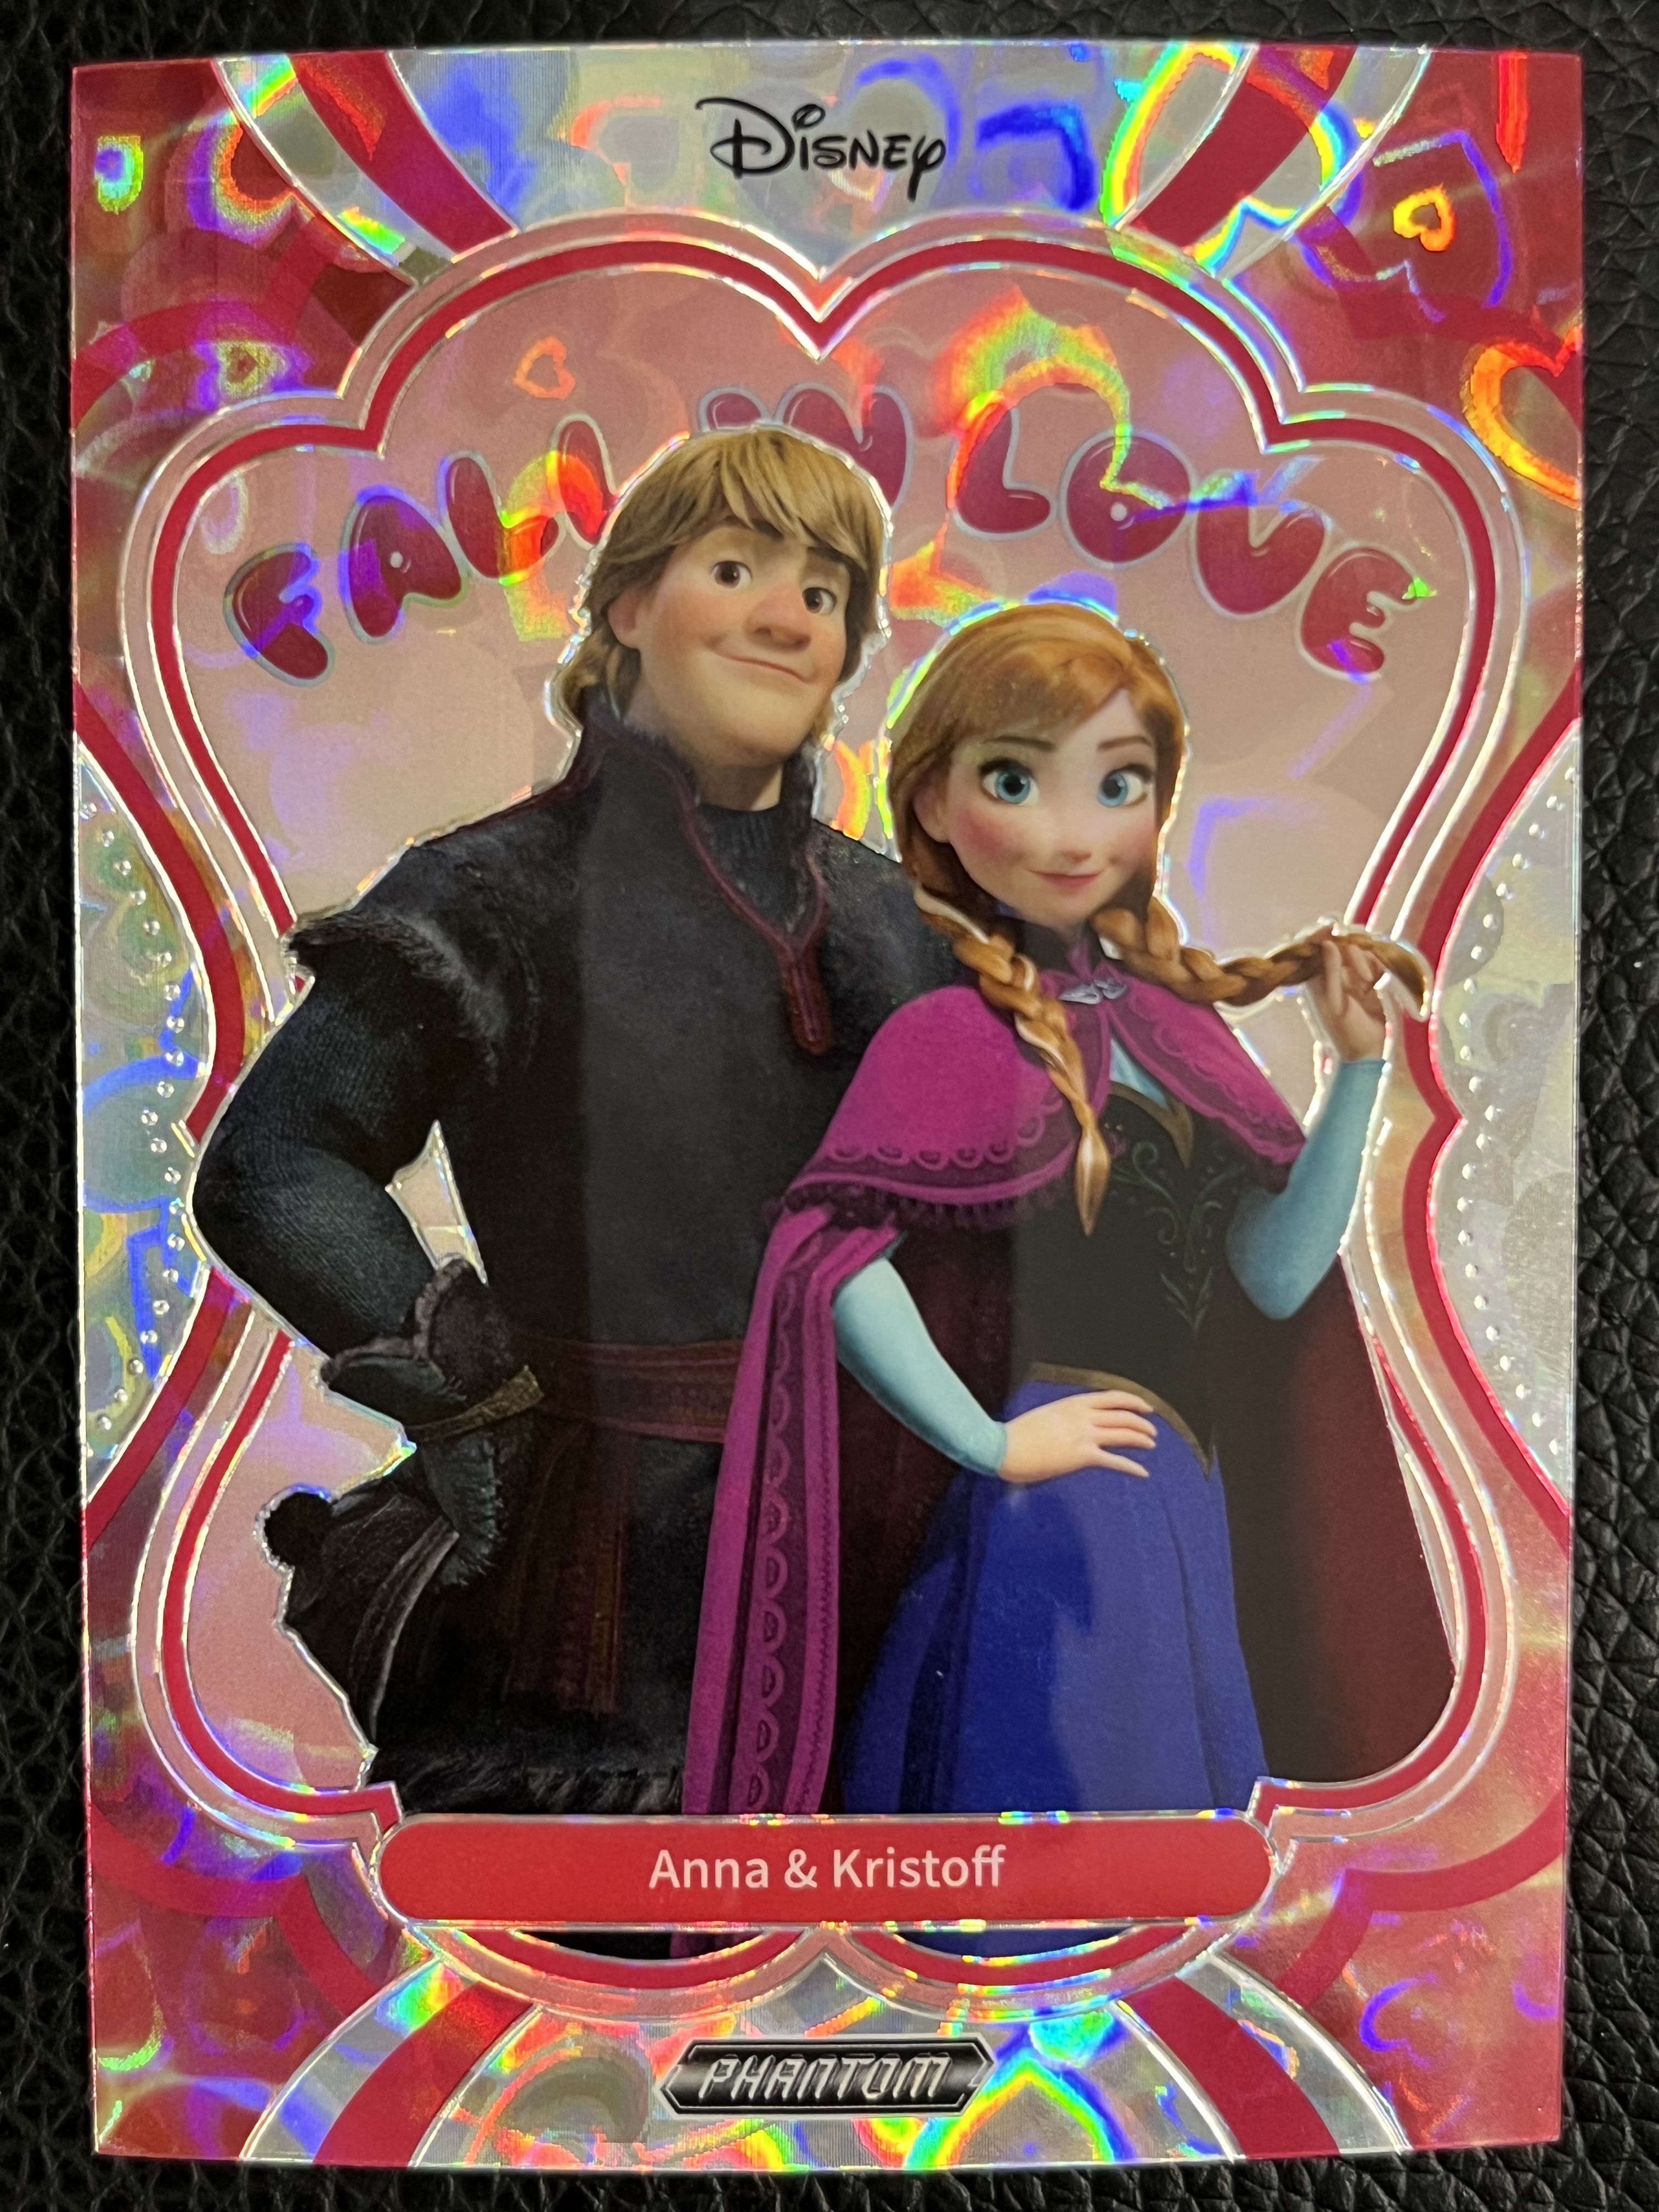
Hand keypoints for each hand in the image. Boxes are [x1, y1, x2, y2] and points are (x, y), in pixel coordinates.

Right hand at [999, 1391, 1156, 1483]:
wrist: (1004, 1446)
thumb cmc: (1018, 1434)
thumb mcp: (1046, 1416)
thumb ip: (1065, 1418)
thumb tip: (1072, 1427)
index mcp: (1074, 1403)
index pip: (1113, 1397)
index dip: (1134, 1401)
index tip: (1146, 1407)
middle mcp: (1083, 1416)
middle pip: (1123, 1415)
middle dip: (1142, 1422)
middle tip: (1152, 1431)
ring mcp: (1084, 1435)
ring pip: (1124, 1433)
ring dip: (1141, 1439)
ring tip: (1151, 1444)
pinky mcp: (1082, 1456)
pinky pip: (1115, 1460)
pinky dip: (1132, 1467)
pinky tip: (1143, 1472)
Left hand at [1304, 927, 1387, 1061]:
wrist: (1367, 1052)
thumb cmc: (1346, 1030)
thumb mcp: (1335, 1001)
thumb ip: (1330, 971)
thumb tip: (1327, 943)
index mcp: (1314, 981)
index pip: (1312, 950)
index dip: (1319, 935)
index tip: (1331, 927)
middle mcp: (1330, 976)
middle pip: (1338, 946)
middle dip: (1351, 953)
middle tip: (1363, 974)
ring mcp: (1350, 977)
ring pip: (1357, 952)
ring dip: (1365, 962)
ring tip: (1369, 982)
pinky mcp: (1367, 982)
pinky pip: (1372, 962)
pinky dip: (1376, 966)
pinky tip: (1378, 981)